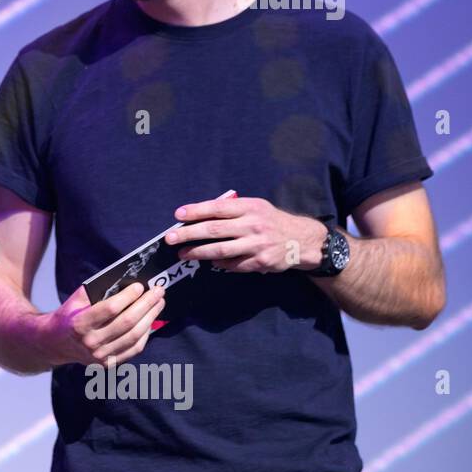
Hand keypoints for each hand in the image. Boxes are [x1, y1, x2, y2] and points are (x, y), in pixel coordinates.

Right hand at [40, 282, 166, 368]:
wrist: (56, 342)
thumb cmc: (69, 316)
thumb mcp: (76, 299)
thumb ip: (97, 290)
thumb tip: (126, 281)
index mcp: (80, 324)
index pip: (110, 309)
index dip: (128, 297)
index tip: (140, 286)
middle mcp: (90, 342)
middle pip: (127, 323)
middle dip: (146, 305)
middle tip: (158, 291)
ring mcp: (100, 355)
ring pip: (134, 336)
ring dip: (150, 318)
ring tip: (159, 303)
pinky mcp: (108, 363)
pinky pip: (134, 348)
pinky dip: (146, 334)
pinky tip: (151, 320)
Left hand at [165, 196, 325, 273]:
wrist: (302, 240)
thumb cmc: (271, 220)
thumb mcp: (256, 207)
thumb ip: (232, 209)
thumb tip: (199, 215)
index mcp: (250, 207)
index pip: (217, 208)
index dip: (196, 211)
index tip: (178, 215)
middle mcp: (253, 225)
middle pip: (214, 230)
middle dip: (188, 234)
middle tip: (170, 238)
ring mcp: (256, 245)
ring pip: (220, 250)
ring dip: (197, 253)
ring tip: (182, 253)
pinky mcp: (259, 262)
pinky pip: (233, 265)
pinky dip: (219, 264)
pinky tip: (208, 262)